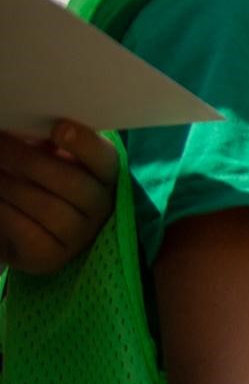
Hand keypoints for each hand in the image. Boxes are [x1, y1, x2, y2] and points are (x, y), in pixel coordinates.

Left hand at [0, 121, 117, 273]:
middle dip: (27, 159)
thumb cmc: (39, 183)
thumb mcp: (50, 158)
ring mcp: (79, 236)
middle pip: (69, 182)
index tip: (59, 128)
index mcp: (104, 175)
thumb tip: (25, 126)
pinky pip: (25, 229)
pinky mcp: (52, 257)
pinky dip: (3, 209)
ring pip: (45, 205)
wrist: (24, 229)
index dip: (85, 144)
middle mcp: (101, 207)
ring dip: (9, 183)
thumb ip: (47, 143)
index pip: (104, 159)